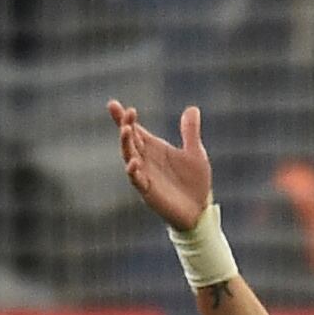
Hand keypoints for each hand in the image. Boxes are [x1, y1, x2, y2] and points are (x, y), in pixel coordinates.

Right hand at [109, 100, 212, 230]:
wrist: (199, 210)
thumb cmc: (194, 182)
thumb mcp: (195, 153)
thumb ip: (190, 132)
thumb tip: (192, 108)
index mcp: (155, 148)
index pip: (136, 130)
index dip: (124, 118)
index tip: (114, 104)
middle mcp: (146, 159)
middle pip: (130, 140)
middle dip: (125, 126)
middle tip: (125, 113)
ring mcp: (145, 175)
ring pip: (129, 157)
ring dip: (126, 144)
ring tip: (127, 130)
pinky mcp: (148, 191)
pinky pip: (137, 180)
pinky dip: (134, 171)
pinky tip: (134, 162)